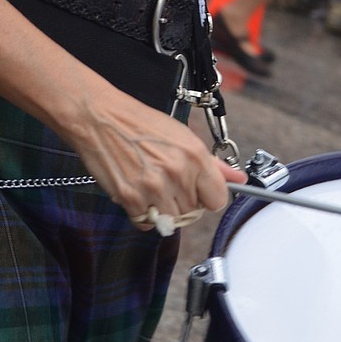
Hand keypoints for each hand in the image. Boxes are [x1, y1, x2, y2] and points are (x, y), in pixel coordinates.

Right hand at [69, 87, 239, 227]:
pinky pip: (147, 224)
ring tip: (153, 185)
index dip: (208, 196)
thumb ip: (212, 163)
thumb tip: (238, 178)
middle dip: (183, 200)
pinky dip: (144, 214)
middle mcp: (176, 172)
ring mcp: (153, 188)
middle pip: (193, 211)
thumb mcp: (182, 136)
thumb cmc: (140, 122)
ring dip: (164, 209)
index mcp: (194, 155)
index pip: (218, 200)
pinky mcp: (131, 199)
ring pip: (172, 220)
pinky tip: (139, 193)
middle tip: (168, 180)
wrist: (102, 118)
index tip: (199, 190)